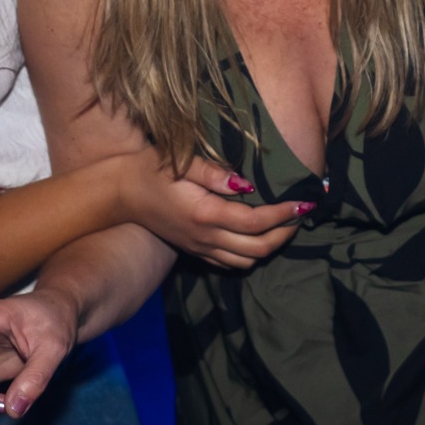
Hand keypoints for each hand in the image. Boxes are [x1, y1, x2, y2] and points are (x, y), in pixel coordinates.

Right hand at [118, 150, 303, 268]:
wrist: (120, 193)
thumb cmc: (152, 170)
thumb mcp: (182, 162)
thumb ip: (214, 172)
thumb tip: (246, 184)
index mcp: (205, 214)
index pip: (256, 222)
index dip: (284, 214)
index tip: (304, 202)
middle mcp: (205, 237)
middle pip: (258, 248)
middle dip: (285, 233)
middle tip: (300, 214)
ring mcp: (200, 248)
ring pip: (246, 261)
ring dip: (271, 246)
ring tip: (285, 225)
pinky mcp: (195, 251)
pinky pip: (230, 263)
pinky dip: (251, 253)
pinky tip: (259, 235)